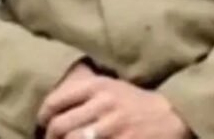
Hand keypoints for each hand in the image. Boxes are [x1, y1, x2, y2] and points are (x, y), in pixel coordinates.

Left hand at [37, 71, 191, 138]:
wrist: (172, 116)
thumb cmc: (136, 102)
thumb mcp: (111, 86)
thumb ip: (84, 90)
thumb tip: (51, 105)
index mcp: (97, 86)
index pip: (55, 102)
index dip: (41, 118)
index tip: (41, 127)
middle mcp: (103, 104)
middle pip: (60, 127)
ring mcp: (113, 127)